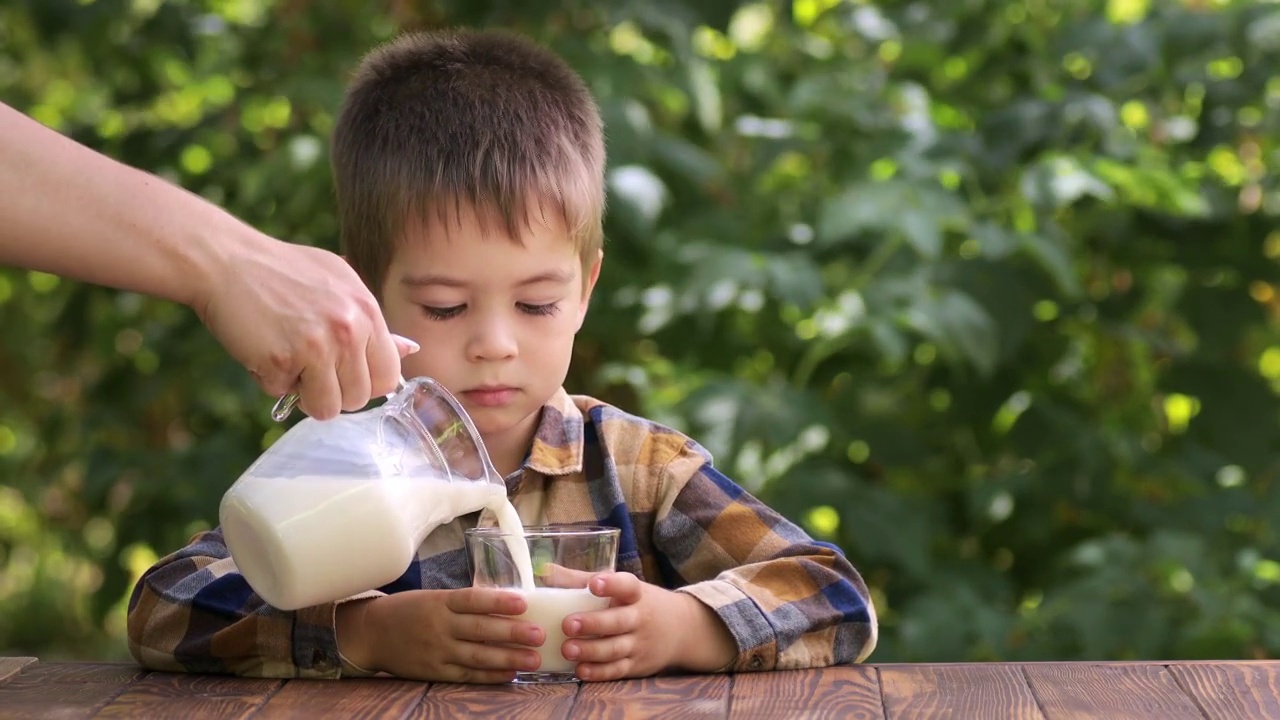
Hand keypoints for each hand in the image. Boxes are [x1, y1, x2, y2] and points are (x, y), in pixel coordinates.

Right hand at [193, 238, 417, 419]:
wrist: (225, 261)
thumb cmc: (282, 273)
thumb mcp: (339, 284)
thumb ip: (371, 322)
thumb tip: (408, 350)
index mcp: (366, 311)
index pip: (389, 375)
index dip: (367, 383)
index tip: (346, 375)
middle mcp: (348, 330)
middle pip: (359, 398)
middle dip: (335, 393)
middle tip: (311, 369)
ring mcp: (316, 347)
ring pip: (326, 409)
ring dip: (305, 395)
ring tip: (290, 363)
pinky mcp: (281, 361)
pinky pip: (283, 396)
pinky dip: (270, 381)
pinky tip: (263, 350)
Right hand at [335, 589, 545, 682]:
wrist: (371, 633)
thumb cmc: (409, 610)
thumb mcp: (433, 597)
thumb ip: (463, 603)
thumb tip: (505, 602)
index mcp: (440, 601)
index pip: (473, 599)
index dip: (498, 601)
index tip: (524, 602)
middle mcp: (439, 626)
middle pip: (480, 630)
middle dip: (512, 633)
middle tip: (539, 634)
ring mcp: (437, 651)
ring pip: (477, 656)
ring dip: (508, 658)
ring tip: (533, 659)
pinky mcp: (435, 672)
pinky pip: (467, 675)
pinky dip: (490, 676)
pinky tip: (510, 674)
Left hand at [561, 573, 736, 680]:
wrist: (681, 629)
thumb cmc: (638, 603)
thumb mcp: (619, 586)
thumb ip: (581, 580)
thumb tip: (544, 572)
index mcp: (636, 594)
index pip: (627, 586)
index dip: (612, 584)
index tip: (595, 583)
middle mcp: (640, 618)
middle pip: (618, 621)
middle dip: (593, 624)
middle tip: (568, 624)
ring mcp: (640, 643)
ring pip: (615, 649)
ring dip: (591, 650)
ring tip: (567, 649)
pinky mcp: (637, 665)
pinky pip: (618, 670)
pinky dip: (599, 672)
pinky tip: (580, 670)